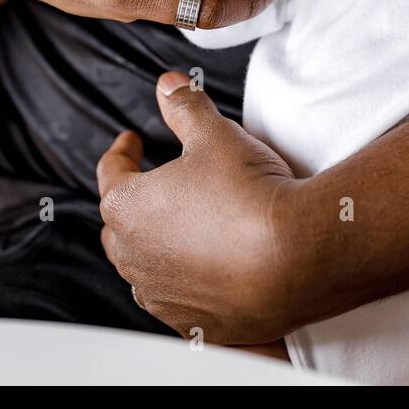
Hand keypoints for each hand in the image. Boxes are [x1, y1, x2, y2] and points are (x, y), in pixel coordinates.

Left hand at [96, 71, 302, 343]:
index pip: (111, 172)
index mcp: (127, 208)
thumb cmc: (249, 193)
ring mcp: (162, 296)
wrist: (297, 257)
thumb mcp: (215, 134)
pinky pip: (177, 301)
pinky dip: (185, 283)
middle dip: (134, 202)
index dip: (122, 151)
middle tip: (154, 184)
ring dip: (156, 246)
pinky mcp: (193, 324)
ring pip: (144, 267)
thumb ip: (185, 107)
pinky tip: (206, 270)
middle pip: (120, 225)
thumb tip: (168, 84)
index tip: (132, 140)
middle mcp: (133, 258)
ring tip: (180, 228)